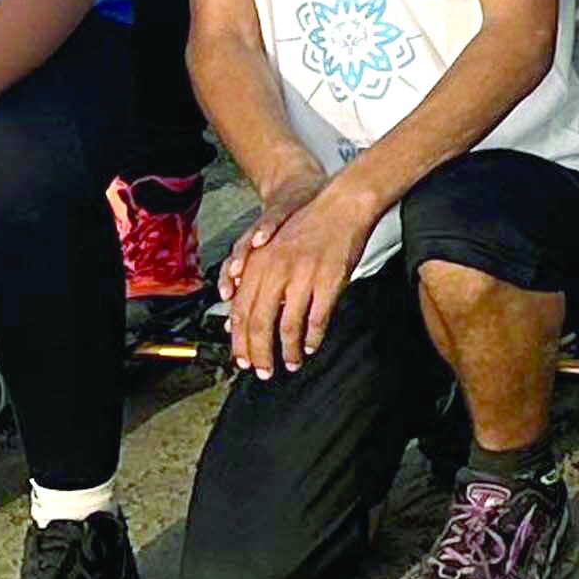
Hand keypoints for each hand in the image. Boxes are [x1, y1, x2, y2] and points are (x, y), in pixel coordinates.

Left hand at [216, 170, 374, 381]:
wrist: (342, 207)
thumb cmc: (308, 230)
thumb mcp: (272, 253)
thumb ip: (254, 284)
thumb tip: (237, 321)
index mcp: (257, 264)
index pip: (240, 311)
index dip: (240, 341)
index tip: (243, 360)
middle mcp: (275, 271)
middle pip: (259, 322)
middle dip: (259, 352)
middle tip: (263, 372)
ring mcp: (302, 276)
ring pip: (288, 325)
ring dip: (288, 350)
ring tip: (291, 364)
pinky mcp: (329, 281)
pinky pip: (317, 318)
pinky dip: (313, 337)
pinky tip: (312, 346)